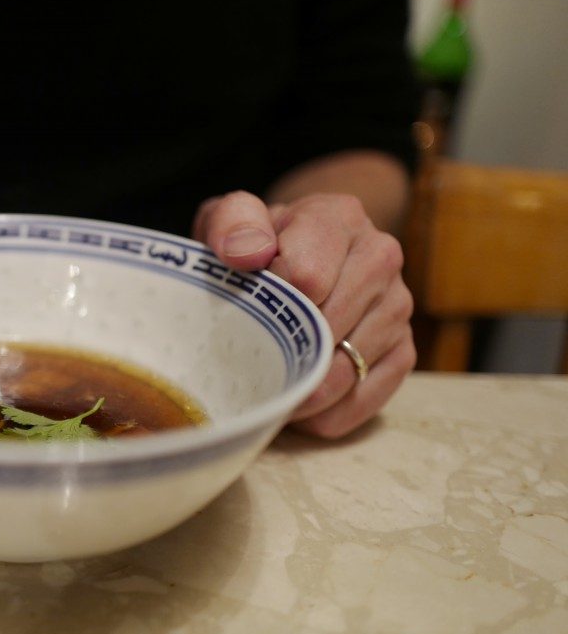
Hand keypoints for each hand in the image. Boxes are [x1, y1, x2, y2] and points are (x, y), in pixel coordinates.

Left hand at [194, 191, 415, 437]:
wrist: (291, 252)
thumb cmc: (255, 242)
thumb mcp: (231, 219)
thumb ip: (233, 223)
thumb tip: (248, 254)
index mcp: (339, 217)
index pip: (307, 277)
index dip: (271, 304)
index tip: (249, 309)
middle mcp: (380, 256)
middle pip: (330, 329)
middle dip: (284, 354)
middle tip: (248, 367)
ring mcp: (398, 305)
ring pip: (348, 370)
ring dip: (302, 393)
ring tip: (268, 390)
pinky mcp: (404, 349)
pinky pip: (368, 398)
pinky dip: (327, 416)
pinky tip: (297, 408)